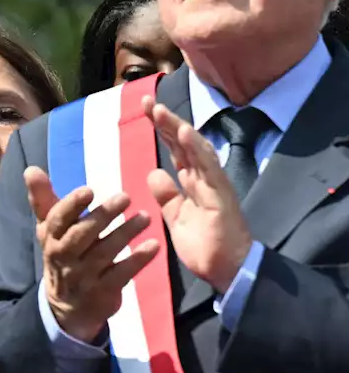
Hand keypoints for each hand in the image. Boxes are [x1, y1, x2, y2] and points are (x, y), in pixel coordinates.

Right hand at [26, 165, 159, 341]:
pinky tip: (154, 246)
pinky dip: (138, 260)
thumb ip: (43, 199)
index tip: (89, 190)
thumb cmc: (62, 256)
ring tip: (145, 217)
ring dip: (125, 234)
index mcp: (50, 238)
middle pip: (81, 235)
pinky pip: (121, 274)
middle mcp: (64, 257)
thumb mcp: (49, 230)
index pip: (57, 220)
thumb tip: (30, 169)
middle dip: (102, 216)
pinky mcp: (103, 293)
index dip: (72, 205)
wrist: (67, 307)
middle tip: (125, 197)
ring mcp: (83, 277)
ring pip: (103, 253)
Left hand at [144, 97, 251, 292]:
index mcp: (192, 182)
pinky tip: (184, 131)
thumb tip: (154, 172)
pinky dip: (196, 148)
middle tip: (146, 101)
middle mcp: (204, 178)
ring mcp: (214, 184)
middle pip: (182, 144)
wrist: (228, 271)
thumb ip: (167, 196)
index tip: (144, 110)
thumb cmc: (206, 246)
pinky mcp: (220, 194)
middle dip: (165, 121)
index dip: (161, 129)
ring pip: (194, 149)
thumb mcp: (176, 218)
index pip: (174, 149)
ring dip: (177, 128)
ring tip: (160, 110)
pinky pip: (208, 166)